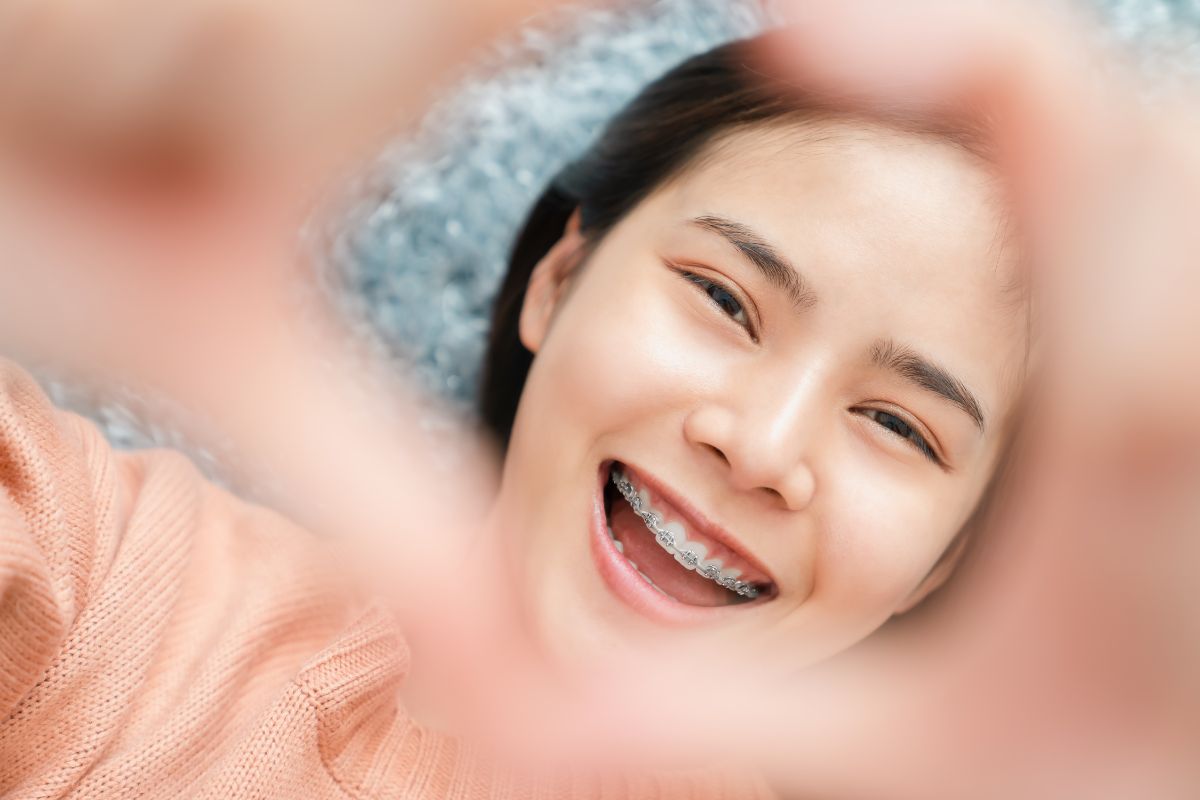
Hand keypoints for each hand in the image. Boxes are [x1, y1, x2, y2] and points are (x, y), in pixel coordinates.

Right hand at [754, 2, 1199, 796]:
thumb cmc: (1080, 774)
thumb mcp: (881, 757)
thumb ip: (692, 717)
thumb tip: (499, 700)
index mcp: (1127, 439)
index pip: (1072, 143)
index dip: (931, 45)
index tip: (793, 33)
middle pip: (1131, 115)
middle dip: (973, 80)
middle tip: (841, 71)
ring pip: (1172, 147)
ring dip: (1041, 126)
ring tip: (917, 119)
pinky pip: (1186, 201)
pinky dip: (1102, 166)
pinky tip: (1026, 223)